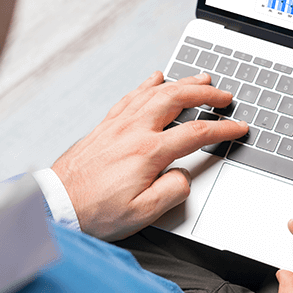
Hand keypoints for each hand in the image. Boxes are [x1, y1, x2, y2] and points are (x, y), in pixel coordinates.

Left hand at [51, 71, 246, 240]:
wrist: (55, 205)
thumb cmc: (94, 212)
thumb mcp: (142, 214)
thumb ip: (171, 192)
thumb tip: (184, 175)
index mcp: (147, 152)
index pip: (196, 134)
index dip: (222, 129)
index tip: (237, 127)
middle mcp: (133, 131)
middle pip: (177, 99)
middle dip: (205, 94)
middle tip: (223, 95)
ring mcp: (117, 125)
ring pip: (155, 92)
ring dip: (181, 83)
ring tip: (200, 79)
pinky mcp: (105, 127)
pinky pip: (131, 96)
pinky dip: (147, 85)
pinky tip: (155, 79)